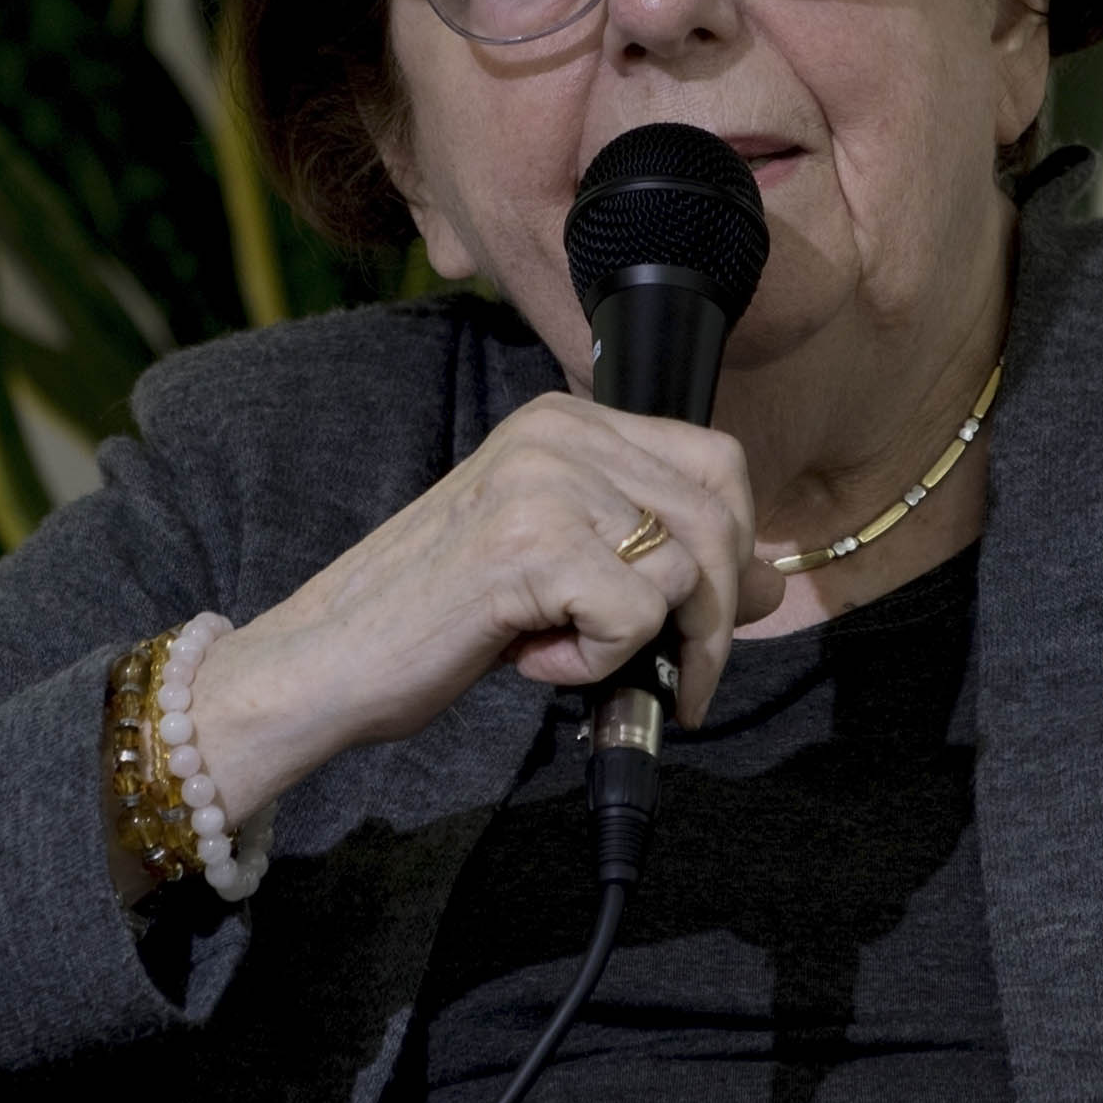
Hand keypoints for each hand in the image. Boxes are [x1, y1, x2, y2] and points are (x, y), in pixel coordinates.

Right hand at [182, 393, 781, 815]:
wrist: (326, 657)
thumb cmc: (438, 616)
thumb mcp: (561, 566)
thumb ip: (653, 555)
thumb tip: (775, 588)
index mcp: (566, 420)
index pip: (717, 460)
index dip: (739, 547)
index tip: (711, 622)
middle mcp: (558, 432)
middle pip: (718, 515)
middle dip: (717, 617)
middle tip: (678, 681)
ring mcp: (543, 481)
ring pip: (685, 571)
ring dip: (649, 645)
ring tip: (571, 659)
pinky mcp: (529, 544)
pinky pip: (634, 616)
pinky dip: (595, 663)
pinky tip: (528, 657)